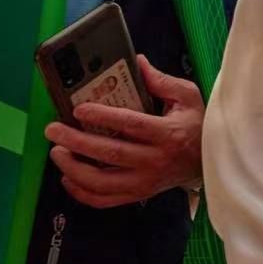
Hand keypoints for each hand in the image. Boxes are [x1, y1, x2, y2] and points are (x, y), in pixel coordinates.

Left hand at [45, 56, 204, 208]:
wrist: (209, 162)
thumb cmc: (197, 126)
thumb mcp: (188, 97)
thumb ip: (162, 81)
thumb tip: (137, 63)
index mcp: (168, 133)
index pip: (131, 124)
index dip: (102, 116)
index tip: (79, 109)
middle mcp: (155, 160)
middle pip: (109, 153)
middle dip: (76, 141)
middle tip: (53, 130)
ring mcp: (145, 181)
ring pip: (102, 181)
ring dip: (74, 168)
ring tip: (57, 152)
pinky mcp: (139, 194)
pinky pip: (105, 199)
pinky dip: (81, 192)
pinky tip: (68, 177)